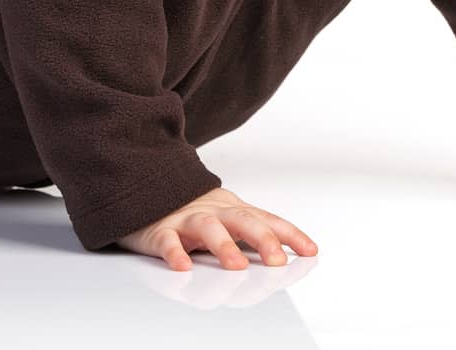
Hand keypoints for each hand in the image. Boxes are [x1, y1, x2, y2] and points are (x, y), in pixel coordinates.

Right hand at [115, 186, 318, 270]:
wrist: (145, 188)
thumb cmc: (191, 212)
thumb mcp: (225, 216)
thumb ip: (252, 232)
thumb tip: (288, 252)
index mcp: (232, 209)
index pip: (266, 219)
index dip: (289, 234)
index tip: (310, 250)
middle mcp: (213, 211)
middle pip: (240, 220)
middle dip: (262, 240)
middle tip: (277, 261)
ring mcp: (186, 220)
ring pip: (207, 228)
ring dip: (223, 247)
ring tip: (236, 266)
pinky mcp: (160, 230)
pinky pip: (167, 240)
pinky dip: (175, 253)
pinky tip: (183, 266)